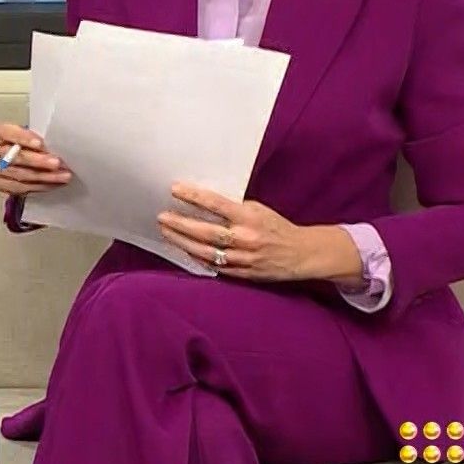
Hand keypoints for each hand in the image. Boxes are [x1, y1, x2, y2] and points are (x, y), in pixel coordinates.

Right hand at [0, 122, 70, 196]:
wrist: (18, 154)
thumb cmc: (26, 141)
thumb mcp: (29, 133)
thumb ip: (36, 138)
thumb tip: (54, 148)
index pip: (7, 133)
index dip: (23, 138)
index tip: (40, 143)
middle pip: (13, 157)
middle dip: (37, 161)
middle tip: (57, 163)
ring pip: (19, 175)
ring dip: (44, 176)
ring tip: (62, 176)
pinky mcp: (0, 184)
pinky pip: (21, 188)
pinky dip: (41, 186)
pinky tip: (55, 184)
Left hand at [156, 183, 362, 283]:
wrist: (301, 254)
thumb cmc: (276, 227)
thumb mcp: (258, 210)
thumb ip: (234, 209)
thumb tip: (204, 203)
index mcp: (249, 217)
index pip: (216, 204)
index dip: (193, 196)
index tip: (174, 189)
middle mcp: (245, 238)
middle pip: (205, 232)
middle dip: (180, 224)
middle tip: (161, 217)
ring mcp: (243, 258)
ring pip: (205, 252)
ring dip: (183, 242)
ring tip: (167, 232)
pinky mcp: (242, 274)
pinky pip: (214, 267)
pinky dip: (197, 258)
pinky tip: (184, 250)